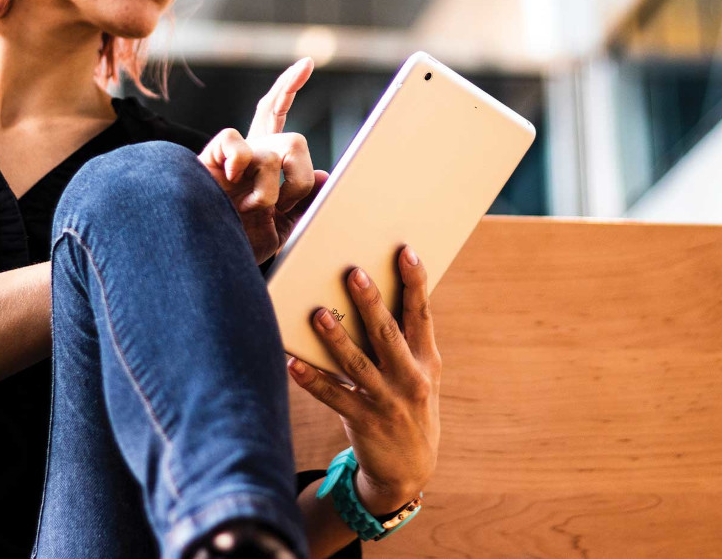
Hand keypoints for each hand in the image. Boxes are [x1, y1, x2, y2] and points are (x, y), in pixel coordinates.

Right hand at [198, 57, 328, 263]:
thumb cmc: (243, 242)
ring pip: (275, 149)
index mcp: (266, 166)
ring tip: (254, 210)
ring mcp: (233, 156)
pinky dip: (241, 162)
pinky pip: (234, 138)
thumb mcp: (286, 226)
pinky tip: (233, 181)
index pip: (278, 119)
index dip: (287, 89)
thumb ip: (306, 201)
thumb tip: (323, 173)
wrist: (211, 259)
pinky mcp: (210, 157)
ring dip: (273, 189)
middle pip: (293, 140)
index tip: (305, 64)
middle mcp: (252, 155)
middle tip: (284, 206)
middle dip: (298, 176)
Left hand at [287, 246, 441, 515]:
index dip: (415, 282)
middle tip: (353, 273)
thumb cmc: (408, 405)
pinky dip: (313, 380)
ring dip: (336, 339)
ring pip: (358, 365)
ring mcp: (387, 402)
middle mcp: (411, 379)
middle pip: (388, 334)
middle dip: (370, 303)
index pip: (422, 314)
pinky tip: (293, 363)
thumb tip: (369, 294)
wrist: (411, 469)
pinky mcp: (364, 422)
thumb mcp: (419, 374)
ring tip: (317, 315)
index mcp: (427, 360)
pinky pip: (333, 396)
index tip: (406, 252)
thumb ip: (402, 341)